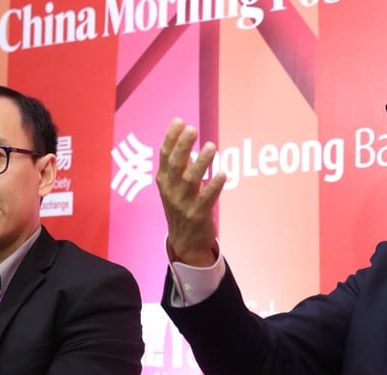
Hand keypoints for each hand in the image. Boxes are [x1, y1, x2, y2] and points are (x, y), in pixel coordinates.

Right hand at [156, 118, 226, 266]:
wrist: (184, 242)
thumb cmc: (181, 208)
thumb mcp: (174, 186)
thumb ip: (179, 165)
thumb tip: (184, 140)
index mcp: (164, 181)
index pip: (164, 156)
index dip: (171, 138)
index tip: (179, 121)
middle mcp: (171, 191)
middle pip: (175, 165)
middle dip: (183, 146)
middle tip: (192, 129)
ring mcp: (183, 204)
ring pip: (190, 180)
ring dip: (201, 163)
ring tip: (211, 146)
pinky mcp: (197, 215)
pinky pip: (206, 199)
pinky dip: (214, 186)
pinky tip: (223, 174)